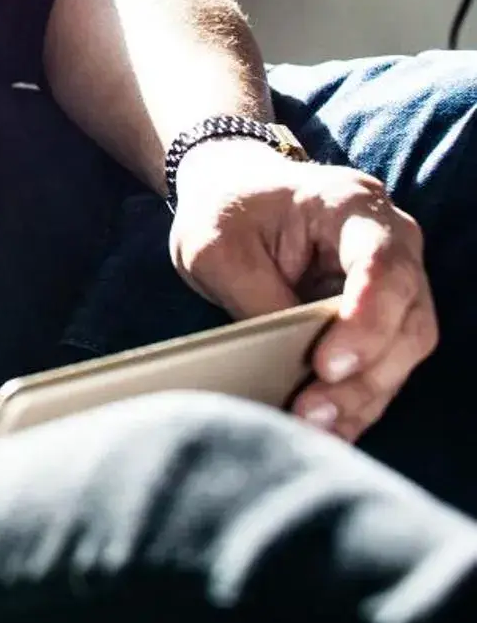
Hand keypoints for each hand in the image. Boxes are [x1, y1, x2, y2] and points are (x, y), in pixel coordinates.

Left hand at [169, 140, 437, 439]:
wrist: (231, 194)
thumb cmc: (224, 211)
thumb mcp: (214, 246)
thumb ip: (256, 297)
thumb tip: (288, 364)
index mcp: (352, 205)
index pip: (384, 266)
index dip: (366, 321)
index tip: (327, 364)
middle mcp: (391, 244)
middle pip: (408, 320)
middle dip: (366, 374)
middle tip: (312, 410)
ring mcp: (390, 284)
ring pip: (403, 352)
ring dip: (363, 396)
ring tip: (314, 426)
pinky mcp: (378, 319)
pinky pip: (383, 366)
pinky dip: (357, 400)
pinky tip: (328, 428)